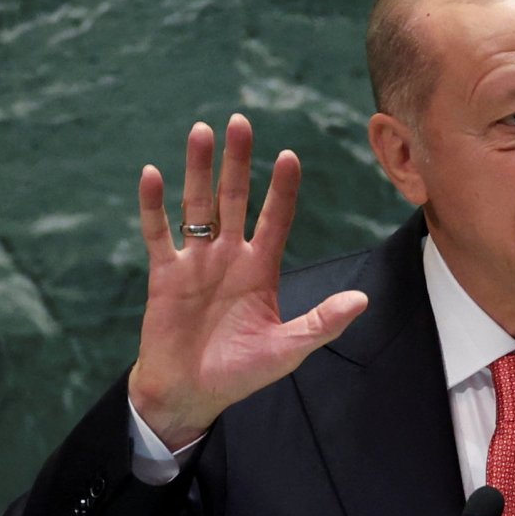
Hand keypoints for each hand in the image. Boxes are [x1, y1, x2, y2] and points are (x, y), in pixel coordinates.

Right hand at [128, 116, 368, 448]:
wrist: (190, 394)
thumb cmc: (241, 374)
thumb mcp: (287, 350)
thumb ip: (321, 323)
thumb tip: (362, 301)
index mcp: (261, 270)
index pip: (275, 218)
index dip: (282, 189)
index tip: (290, 156)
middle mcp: (229, 257)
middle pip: (235, 199)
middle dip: (238, 161)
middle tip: (240, 121)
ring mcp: (196, 262)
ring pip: (197, 205)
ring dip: (198, 169)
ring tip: (201, 131)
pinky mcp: (165, 274)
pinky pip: (158, 233)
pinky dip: (154, 205)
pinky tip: (152, 174)